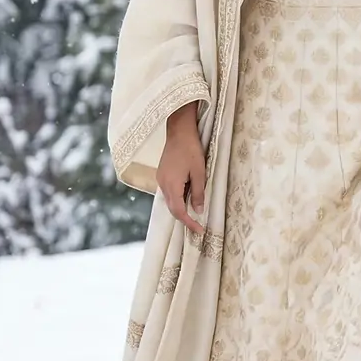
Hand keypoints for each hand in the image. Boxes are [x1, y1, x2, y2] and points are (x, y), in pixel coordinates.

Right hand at [157, 103, 206, 234]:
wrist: (179, 130)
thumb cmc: (191, 149)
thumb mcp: (199, 172)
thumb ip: (198, 193)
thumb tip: (198, 210)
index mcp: (171, 185)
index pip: (178, 211)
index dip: (189, 223)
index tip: (199, 230)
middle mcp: (162, 184)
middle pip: (172, 208)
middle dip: (184, 218)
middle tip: (198, 226)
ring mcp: (160, 179)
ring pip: (169, 201)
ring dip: (181, 208)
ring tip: (194, 214)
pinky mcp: (162, 174)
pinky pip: (169, 192)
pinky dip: (177, 199)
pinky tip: (187, 198)